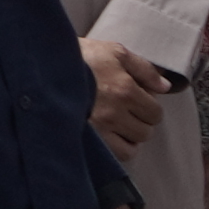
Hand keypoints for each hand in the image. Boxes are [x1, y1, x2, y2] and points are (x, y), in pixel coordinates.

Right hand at [81, 38, 170, 157]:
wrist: (43, 66)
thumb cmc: (80, 57)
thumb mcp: (115, 52)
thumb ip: (144, 69)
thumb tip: (165, 87)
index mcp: (126, 89)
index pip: (155, 113)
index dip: (149, 108)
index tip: (138, 102)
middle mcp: (115, 112)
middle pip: (145, 132)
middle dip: (140, 123)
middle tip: (127, 113)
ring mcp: (99, 128)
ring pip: (131, 147)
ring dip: (128, 138)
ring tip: (118, 126)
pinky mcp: (85, 139)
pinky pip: (112, 156)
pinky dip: (115, 149)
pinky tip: (108, 137)